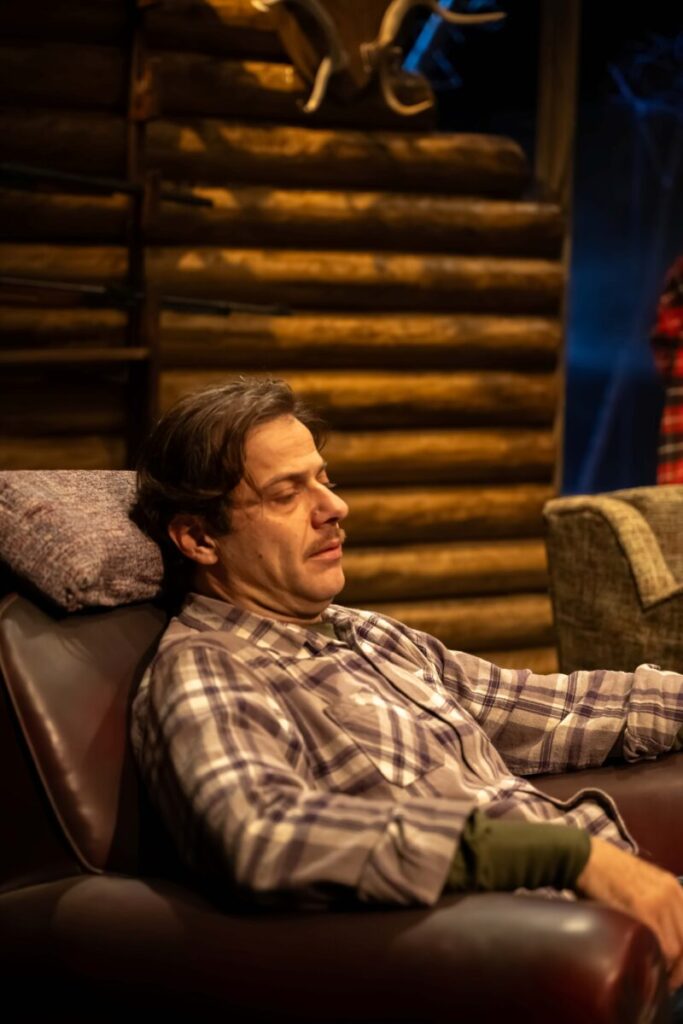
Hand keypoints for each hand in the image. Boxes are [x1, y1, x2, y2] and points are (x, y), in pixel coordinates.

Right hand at [577, 837, 682, 989]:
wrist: (585, 856)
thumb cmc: (605, 872)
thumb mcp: (639, 884)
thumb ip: (654, 905)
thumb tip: (659, 936)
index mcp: (673, 887)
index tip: (677, 968)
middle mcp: (671, 893)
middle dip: (681, 966)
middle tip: (669, 979)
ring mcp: (659, 900)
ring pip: (677, 947)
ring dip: (669, 966)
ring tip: (656, 975)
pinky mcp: (644, 907)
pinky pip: (662, 944)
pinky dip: (657, 959)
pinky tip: (646, 964)